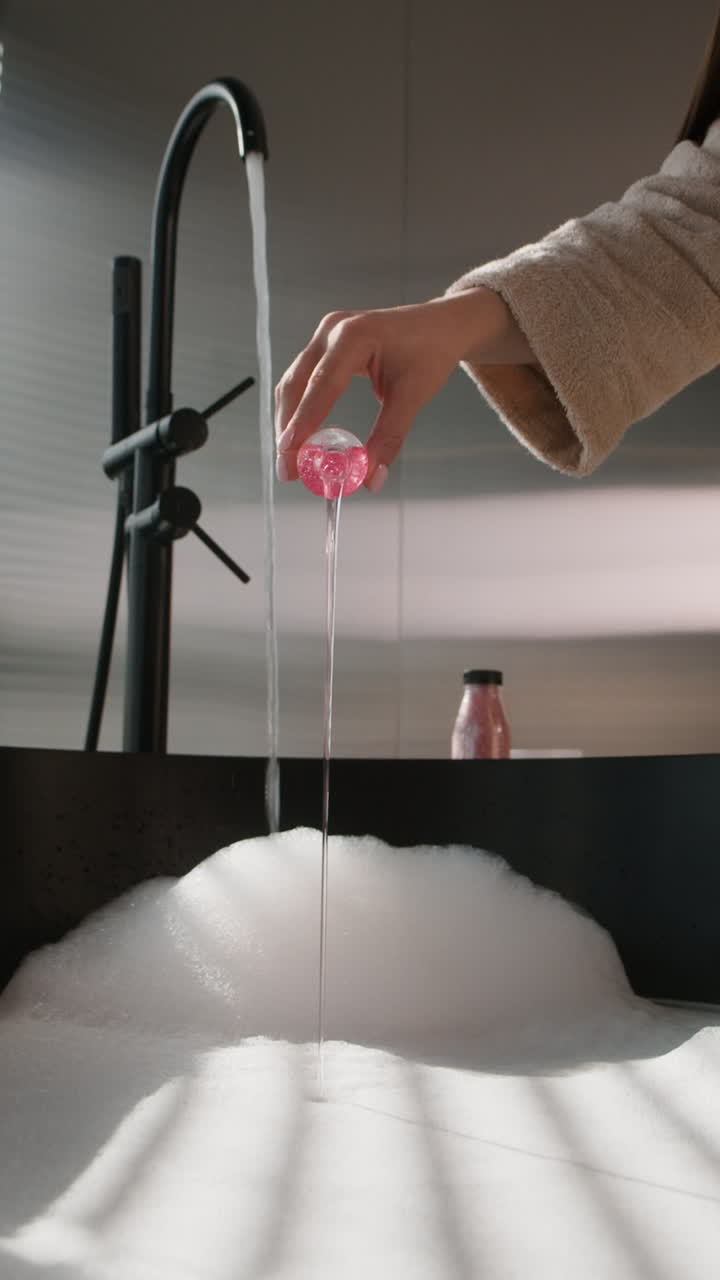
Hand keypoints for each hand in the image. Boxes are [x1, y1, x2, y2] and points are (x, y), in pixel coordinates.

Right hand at [275, 288, 531, 490]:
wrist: (440, 325)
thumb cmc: (430, 351)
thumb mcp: (413, 395)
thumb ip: (390, 437)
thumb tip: (371, 479)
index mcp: (355, 334)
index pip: (322, 383)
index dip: (304, 420)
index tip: (290, 452)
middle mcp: (333, 330)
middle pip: (297, 384)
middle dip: (289, 429)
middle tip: (287, 470)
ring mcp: (326, 335)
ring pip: (294, 383)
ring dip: (290, 422)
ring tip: (291, 461)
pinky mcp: (325, 345)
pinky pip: (303, 380)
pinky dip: (299, 410)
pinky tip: (301, 438)